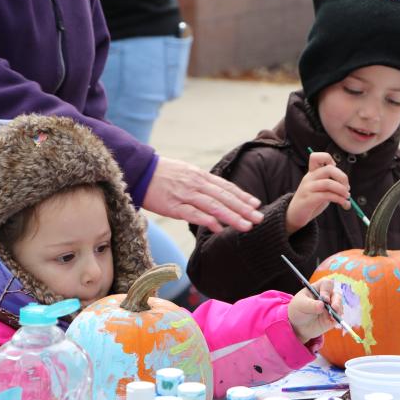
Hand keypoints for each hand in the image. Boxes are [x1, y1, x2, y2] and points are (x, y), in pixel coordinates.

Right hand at [142, 156, 263, 232]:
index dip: (242, 196)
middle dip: (244, 209)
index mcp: (200, 176)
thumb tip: (218, 193)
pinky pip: (193, 214)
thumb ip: (202, 182)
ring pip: (214, 206)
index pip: (226, 187)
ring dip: (232, 216)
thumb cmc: (162, 173)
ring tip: (246, 226)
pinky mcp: (173, 206)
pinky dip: (208, 221)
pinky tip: (219, 228)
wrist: (139, 170)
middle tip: (259, 218)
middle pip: (224, 197)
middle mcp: (196, 184)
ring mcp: (185, 195)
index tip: (256, 204)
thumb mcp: (186, 172)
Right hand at [285, 152, 349, 234]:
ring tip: (347, 197)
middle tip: (347, 188)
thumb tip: (347, 187)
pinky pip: (327, 196)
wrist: (294, 215)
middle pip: (329, 169)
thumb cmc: (310, 201)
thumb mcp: (320, 189)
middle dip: (342, 177)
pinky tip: (343, 203)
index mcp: (312, 173)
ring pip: (329, 183)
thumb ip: (330, 185)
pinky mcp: (309, 199)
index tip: (337, 174)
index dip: (330, 161)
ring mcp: (308, 188)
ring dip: (342, 190)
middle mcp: (309, 178)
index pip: (317, 157)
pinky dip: (339, 199)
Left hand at [288, 279, 342, 343]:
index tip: (323, 298)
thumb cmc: (298, 310)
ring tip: (332, 316)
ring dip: (338, 310)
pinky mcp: (333, 316)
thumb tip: (322, 305)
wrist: (298, 325)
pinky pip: (339, 316)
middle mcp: (326, 296)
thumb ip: (311, 305)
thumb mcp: (301, 306)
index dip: (327, 290)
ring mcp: (330, 306)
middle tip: (333, 307)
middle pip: (336, 294)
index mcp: (317, 288)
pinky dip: (338, 318)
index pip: (327, 284)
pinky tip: (333, 321)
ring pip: (339, 305)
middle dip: (336, 301)